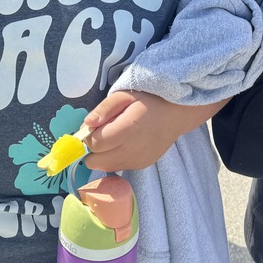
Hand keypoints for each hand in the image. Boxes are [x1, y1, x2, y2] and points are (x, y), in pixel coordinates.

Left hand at [82, 91, 200, 171]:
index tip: (95, 127)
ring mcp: (139, 160)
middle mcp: (134, 149)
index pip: (96, 144)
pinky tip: (122, 145)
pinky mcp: (143, 165)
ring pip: (106, 167)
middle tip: (101, 134)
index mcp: (128, 129)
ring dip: (103, 156)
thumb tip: (86, 124)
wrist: (176, 113)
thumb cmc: (149, 99)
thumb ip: (105, 109)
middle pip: (97, 161)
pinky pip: (119, 167)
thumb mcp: (125, 95)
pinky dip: (115, 159)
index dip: (89, 136)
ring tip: (112, 139)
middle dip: (93, 149)